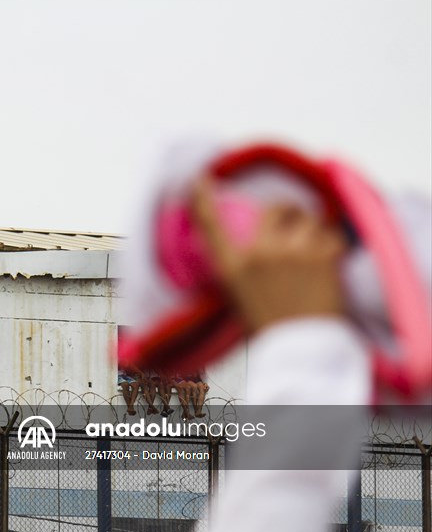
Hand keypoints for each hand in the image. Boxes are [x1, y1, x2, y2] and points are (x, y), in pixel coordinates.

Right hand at [190, 177, 346, 332]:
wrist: (301, 352)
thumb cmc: (272, 329)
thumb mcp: (241, 297)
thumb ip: (244, 266)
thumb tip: (257, 242)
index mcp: (233, 268)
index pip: (211, 226)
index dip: (202, 199)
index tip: (199, 180)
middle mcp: (258, 254)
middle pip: (276, 209)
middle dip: (288, 216)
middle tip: (294, 233)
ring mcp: (292, 252)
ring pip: (310, 220)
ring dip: (314, 234)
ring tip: (312, 261)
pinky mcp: (323, 255)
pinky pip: (332, 235)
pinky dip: (333, 249)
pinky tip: (326, 272)